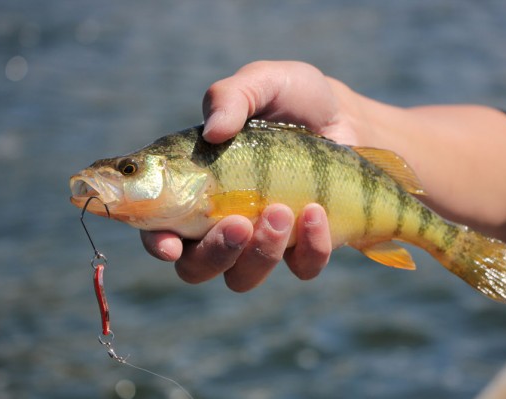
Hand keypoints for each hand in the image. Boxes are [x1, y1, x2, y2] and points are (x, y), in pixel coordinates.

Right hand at [141, 61, 361, 290]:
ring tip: (282, 211)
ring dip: (260, 253)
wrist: (348, 118)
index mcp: (196, 185)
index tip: (171, 244)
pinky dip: (310, 246)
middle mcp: (221, 221)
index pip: (160, 225)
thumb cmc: (294, 99)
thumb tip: (214, 131)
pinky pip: (302, 267)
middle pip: (196, 267)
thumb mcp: (263, 83)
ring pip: (243, 278)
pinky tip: (317, 211)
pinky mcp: (304, 248)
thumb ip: (231, 96)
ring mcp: (263, 240)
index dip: (157, 242)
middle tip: (239, 223)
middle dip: (214, 254)